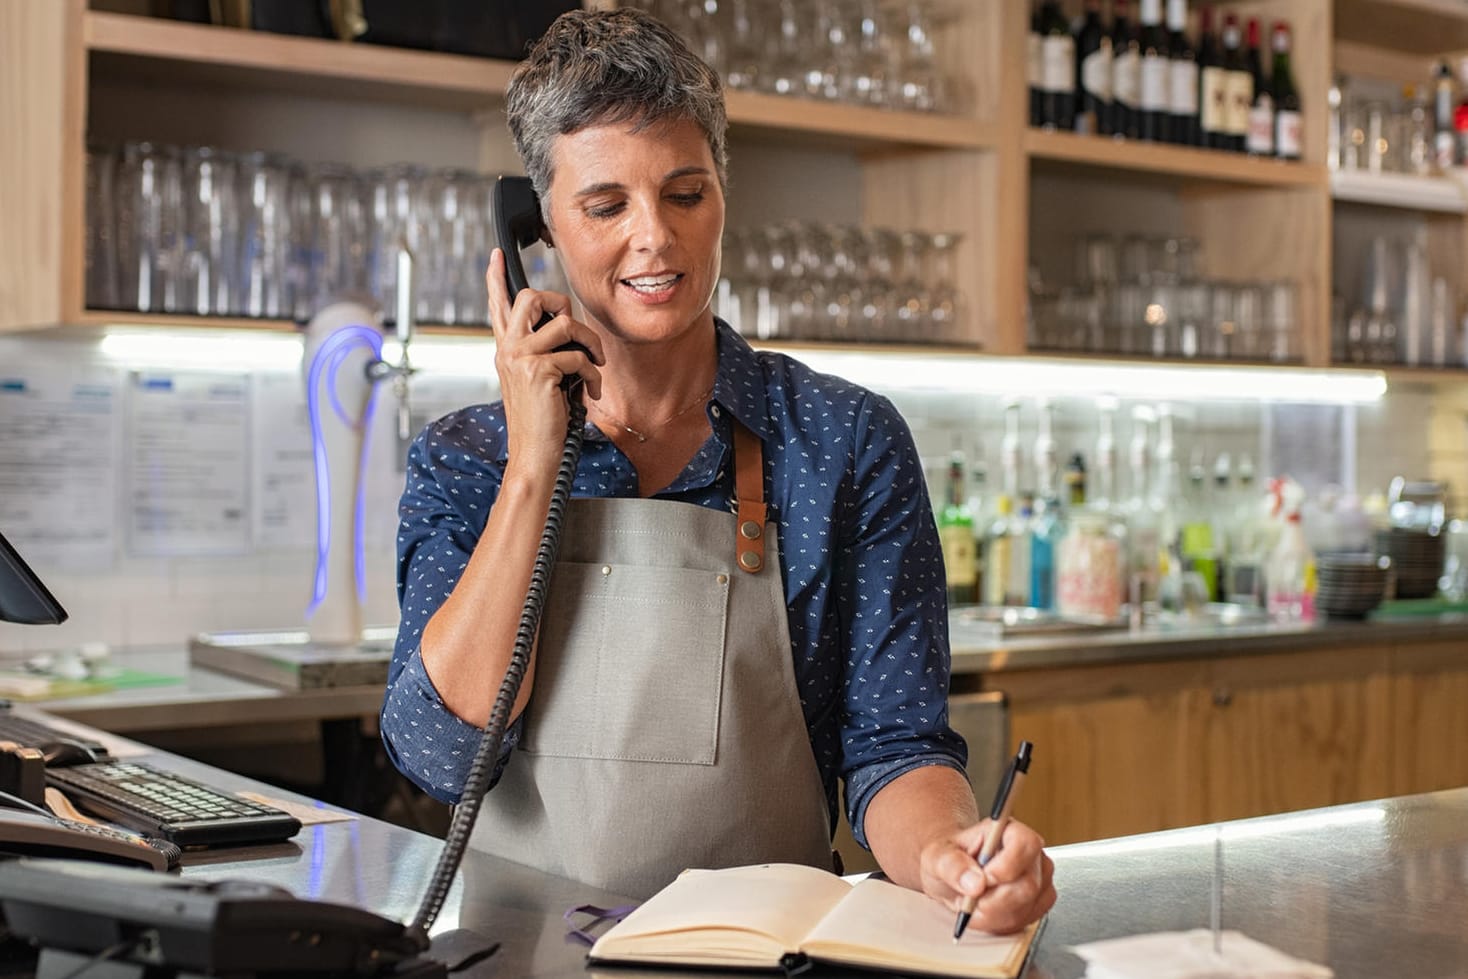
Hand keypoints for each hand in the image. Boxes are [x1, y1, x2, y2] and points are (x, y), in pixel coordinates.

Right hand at [486, 248, 603, 476]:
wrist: (534, 456)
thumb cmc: (542, 423)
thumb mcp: (538, 382)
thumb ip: (545, 354)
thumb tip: (571, 331)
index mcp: (506, 350)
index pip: (498, 307)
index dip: (497, 278)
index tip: (497, 255)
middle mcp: (508, 349)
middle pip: (531, 297)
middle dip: (562, 303)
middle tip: (576, 327)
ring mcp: (520, 358)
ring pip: (566, 323)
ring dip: (591, 345)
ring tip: (596, 366)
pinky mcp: (539, 371)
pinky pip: (579, 357)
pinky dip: (594, 375)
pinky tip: (592, 392)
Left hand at [919, 818, 1055, 934]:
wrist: (953, 873)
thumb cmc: (949, 858)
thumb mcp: (937, 856)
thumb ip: (952, 865)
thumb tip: (975, 883)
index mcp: (1008, 830)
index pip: (1026, 844)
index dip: (1006, 867)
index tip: (984, 879)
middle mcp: (1030, 853)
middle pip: (1028, 884)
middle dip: (994, 900)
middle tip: (969, 898)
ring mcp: (1040, 878)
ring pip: (1027, 907)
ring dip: (994, 914)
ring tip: (973, 903)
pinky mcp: (1039, 901)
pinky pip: (1026, 920)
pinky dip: (1000, 923)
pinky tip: (985, 911)